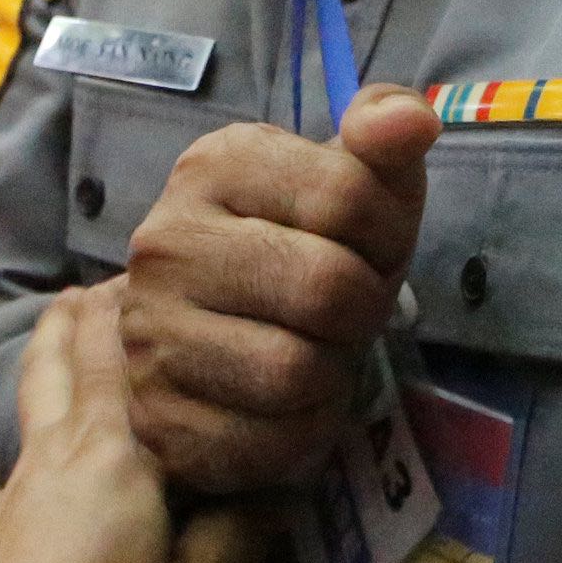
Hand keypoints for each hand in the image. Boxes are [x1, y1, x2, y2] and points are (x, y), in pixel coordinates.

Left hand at [0, 287, 270, 562]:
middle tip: (104, 287)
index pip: (112, 342)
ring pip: (29, 416)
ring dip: (50, 377)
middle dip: (77, 316)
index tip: (163, 268)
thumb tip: (273, 485)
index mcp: (108, 449)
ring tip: (73, 364)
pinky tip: (6, 495)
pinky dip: (26, 466)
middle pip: (52, 359)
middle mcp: (48, 457)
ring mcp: (6, 504)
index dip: (134, 298)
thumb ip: (240, 536)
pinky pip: (11, 483)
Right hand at [118, 89, 440, 495]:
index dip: (388, 230)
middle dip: (364, 306)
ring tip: (315, 349)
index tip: (370, 244)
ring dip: (334, 371)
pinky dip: (304, 430)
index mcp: (214, 164)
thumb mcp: (350, 178)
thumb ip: (386, 134)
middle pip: (328, 288)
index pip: (347, 194)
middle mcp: (165, 242)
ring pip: (297, 371)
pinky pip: (272, 440)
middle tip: (347, 308)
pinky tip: (287, 402)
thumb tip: (411, 122)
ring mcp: (150, 334)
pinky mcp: (159, 420)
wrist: (205, 332)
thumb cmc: (298, 245)